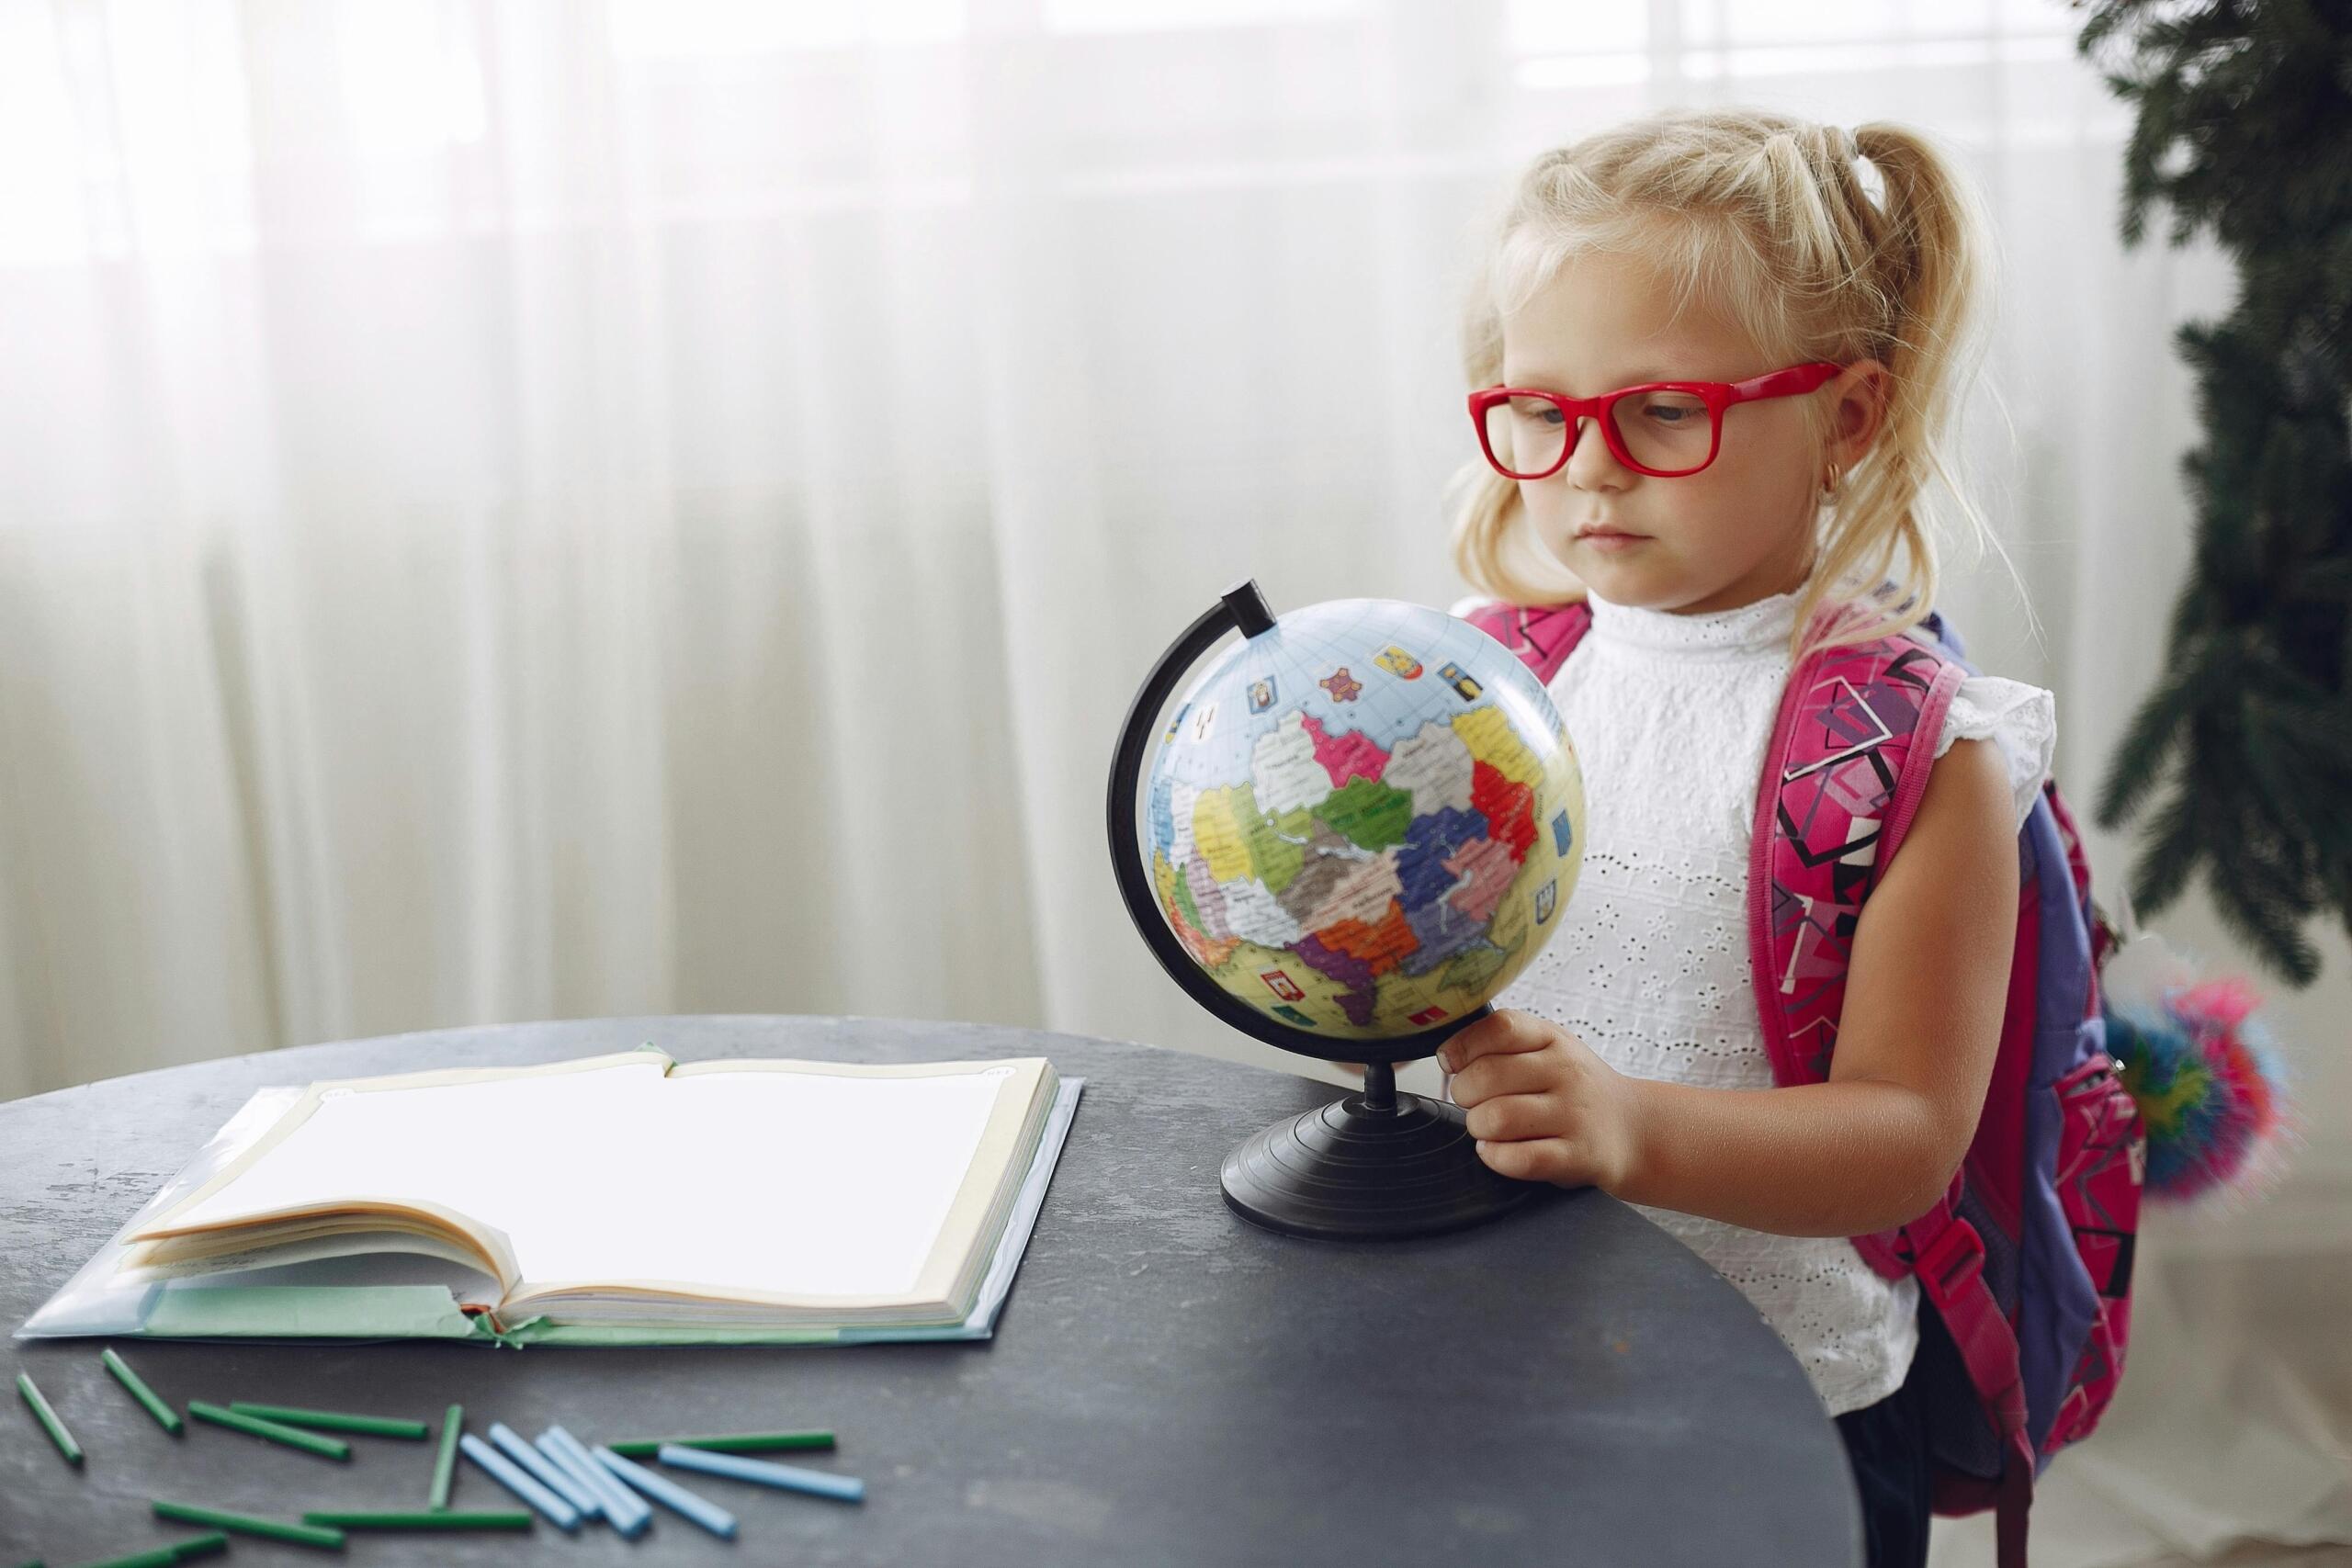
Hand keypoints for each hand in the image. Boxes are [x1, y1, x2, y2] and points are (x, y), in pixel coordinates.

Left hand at [1436, 1009, 1641, 1190]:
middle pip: (1487, 1075)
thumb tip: (1448, 1055)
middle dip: (1464, 1092)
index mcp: (1553, 1039)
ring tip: (1486, 1127)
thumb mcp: (1550, 1049)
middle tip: (1472, 1101)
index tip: (1451, 1061)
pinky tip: (1496, 1151)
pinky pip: (1519, 1159)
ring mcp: (1574, 1115)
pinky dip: (1495, 1157)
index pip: (1500, 1027)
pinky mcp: (1576, 1157)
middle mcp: (1566, 1073)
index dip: (1464, 1045)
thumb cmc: (1577, 1088)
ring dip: (1477, 1126)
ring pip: (1497, 1118)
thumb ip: (1503, 1044)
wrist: (1633, 1129)